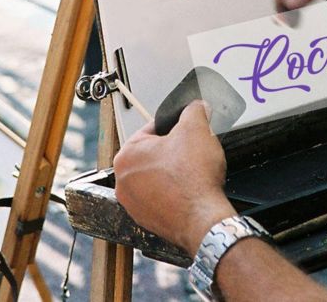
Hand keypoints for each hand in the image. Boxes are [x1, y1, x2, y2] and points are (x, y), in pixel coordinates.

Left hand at [113, 100, 233, 254]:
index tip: (187, 132)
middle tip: (191, 152)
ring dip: (173, 172)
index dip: (175, 128)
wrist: (202, 219)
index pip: (152, 129)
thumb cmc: (193, 179)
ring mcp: (134, 204)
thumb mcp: (196, 127)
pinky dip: (174, 192)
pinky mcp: (147, 220)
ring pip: (156, 176)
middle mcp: (123, 181)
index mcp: (126, 155)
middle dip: (173, 151)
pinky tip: (189, 190)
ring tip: (192, 172)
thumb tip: (196, 107)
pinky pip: (161, 197)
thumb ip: (193, 110)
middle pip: (153, 154)